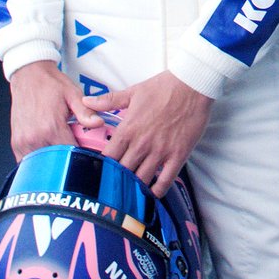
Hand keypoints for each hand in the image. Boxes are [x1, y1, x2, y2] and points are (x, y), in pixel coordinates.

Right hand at [9, 59, 102, 160]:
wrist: (28, 75)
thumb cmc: (50, 84)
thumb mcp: (73, 94)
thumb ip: (86, 112)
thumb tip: (98, 123)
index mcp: (51, 127)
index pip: (70, 155)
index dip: (82, 157)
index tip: (89, 156)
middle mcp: (34, 138)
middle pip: (56, 162)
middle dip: (68, 161)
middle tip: (77, 152)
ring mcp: (23, 142)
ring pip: (41, 164)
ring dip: (53, 162)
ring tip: (62, 150)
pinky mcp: (16, 143)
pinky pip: (28, 161)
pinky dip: (40, 161)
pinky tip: (50, 150)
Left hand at [84, 71, 212, 196]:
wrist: (193, 85)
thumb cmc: (164, 87)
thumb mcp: (133, 92)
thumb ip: (108, 100)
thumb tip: (86, 100)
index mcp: (128, 130)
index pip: (107, 158)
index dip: (101, 168)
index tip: (99, 174)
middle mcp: (142, 144)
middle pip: (122, 173)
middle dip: (116, 182)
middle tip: (113, 189)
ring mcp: (161, 151)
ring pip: (141, 180)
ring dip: (135, 188)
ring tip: (130, 193)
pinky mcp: (178, 155)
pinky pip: (166, 181)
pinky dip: (158, 191)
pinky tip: (153, 193)